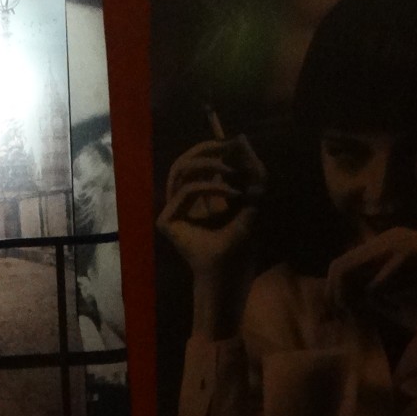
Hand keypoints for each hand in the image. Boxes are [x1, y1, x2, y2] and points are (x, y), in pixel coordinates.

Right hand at [157, 134, 264, 338]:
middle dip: (207, 148)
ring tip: (232, 171)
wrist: (229, 279)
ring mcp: (170, 212)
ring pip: (180, 169)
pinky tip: (232, 193)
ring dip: (208, 164)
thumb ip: (249, 170)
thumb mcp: (250, 200)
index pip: (198, 162)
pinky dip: (210, 186)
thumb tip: (241, 136)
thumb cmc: (240, 248)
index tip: (236, 143)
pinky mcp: (166, 222)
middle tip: (229, 146)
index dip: (214, 148)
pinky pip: (185, 190)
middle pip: (183, 159)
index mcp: (196, 198)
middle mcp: (179, 203)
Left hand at [324, 226, 416, 333]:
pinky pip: (377, 287)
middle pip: (340, 267)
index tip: (336, 312)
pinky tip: (400, 304)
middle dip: (335, 296)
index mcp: (384, 242)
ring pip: (354, 275)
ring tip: (368, 313)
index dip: (333, 289)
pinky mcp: (404, 258)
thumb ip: (374, 291)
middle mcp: (386, 239)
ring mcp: (395, 246)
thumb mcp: (399, 287)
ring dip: (356, 298)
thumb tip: (345, 305)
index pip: (343, 262)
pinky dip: (383, 301)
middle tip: (340, 318)